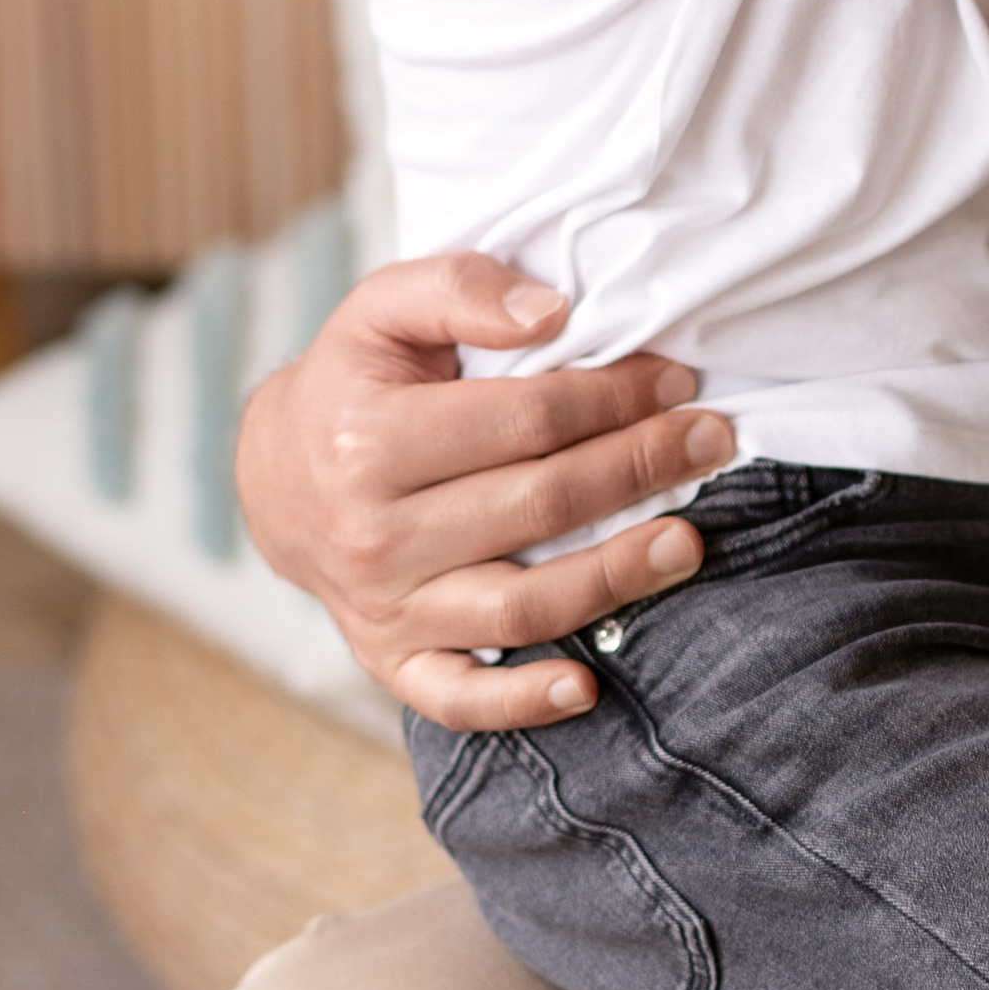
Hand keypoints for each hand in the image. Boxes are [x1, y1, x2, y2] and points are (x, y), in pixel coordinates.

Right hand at [234, 255, 734, 727]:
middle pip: (538, 507)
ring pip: (518, 605)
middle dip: (639, 469)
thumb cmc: (353, 382)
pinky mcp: (390, 660)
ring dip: (614, 578)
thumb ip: (460, 287)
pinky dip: (522, 702)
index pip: (524, 420)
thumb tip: (551, 313)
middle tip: (712, 441)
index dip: (613, 398)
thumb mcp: (383, 307)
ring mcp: (382, 606)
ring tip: (688, 543)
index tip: (676, 382)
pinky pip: (458, 698)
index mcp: (369, 439)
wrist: (276, 477)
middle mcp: (373, 532)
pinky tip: (586, 687)